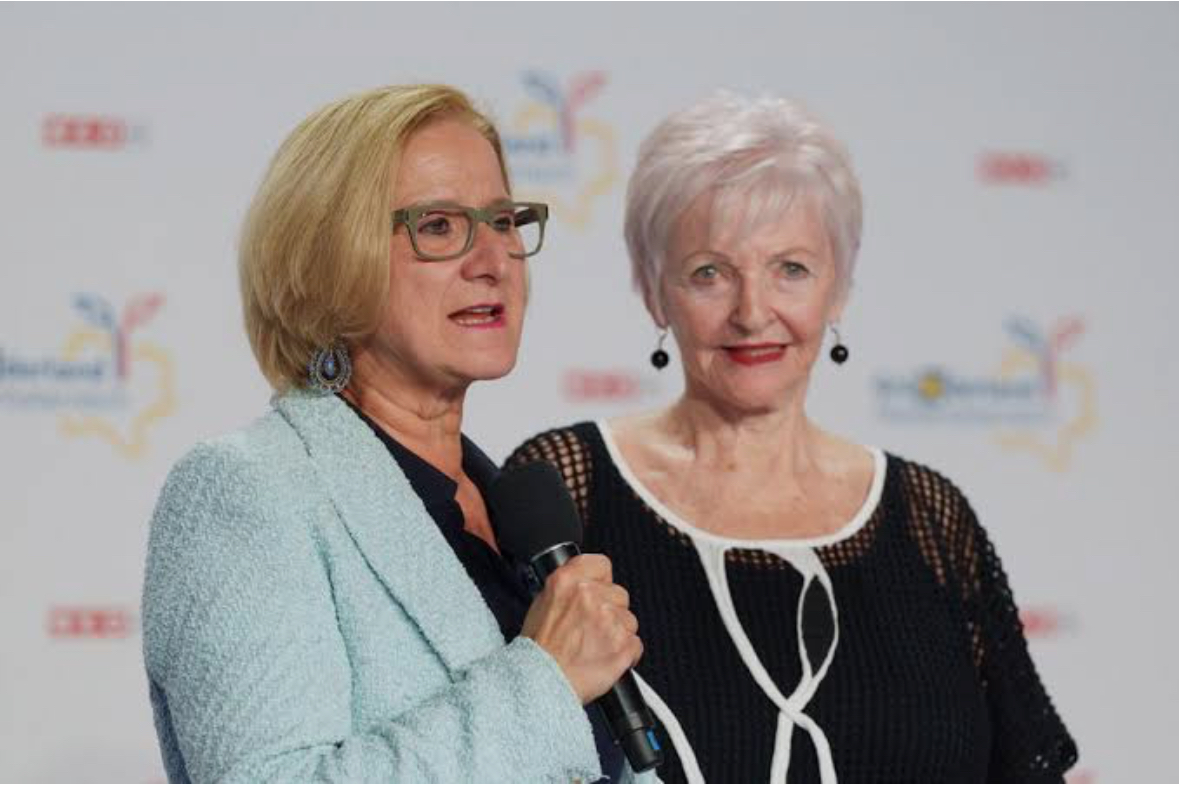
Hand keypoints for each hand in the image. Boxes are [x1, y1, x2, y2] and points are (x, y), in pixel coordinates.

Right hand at [520, 554, 642, 703]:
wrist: (541, 683)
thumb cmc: (538, 651)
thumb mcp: (541, 603)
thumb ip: (567, 587)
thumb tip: (584, 582)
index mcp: (567, 581)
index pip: (602, 565)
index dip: (601, 581)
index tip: (599, 591)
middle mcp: (589, 596)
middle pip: (619, 594)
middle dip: (610, 611)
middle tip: (590, 628)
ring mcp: (608, 619)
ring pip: (628, 620)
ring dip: (617, 633)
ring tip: (594, 647)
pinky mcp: (623, 644)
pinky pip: (635, 644)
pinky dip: (625, 654)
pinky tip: (604, 659)